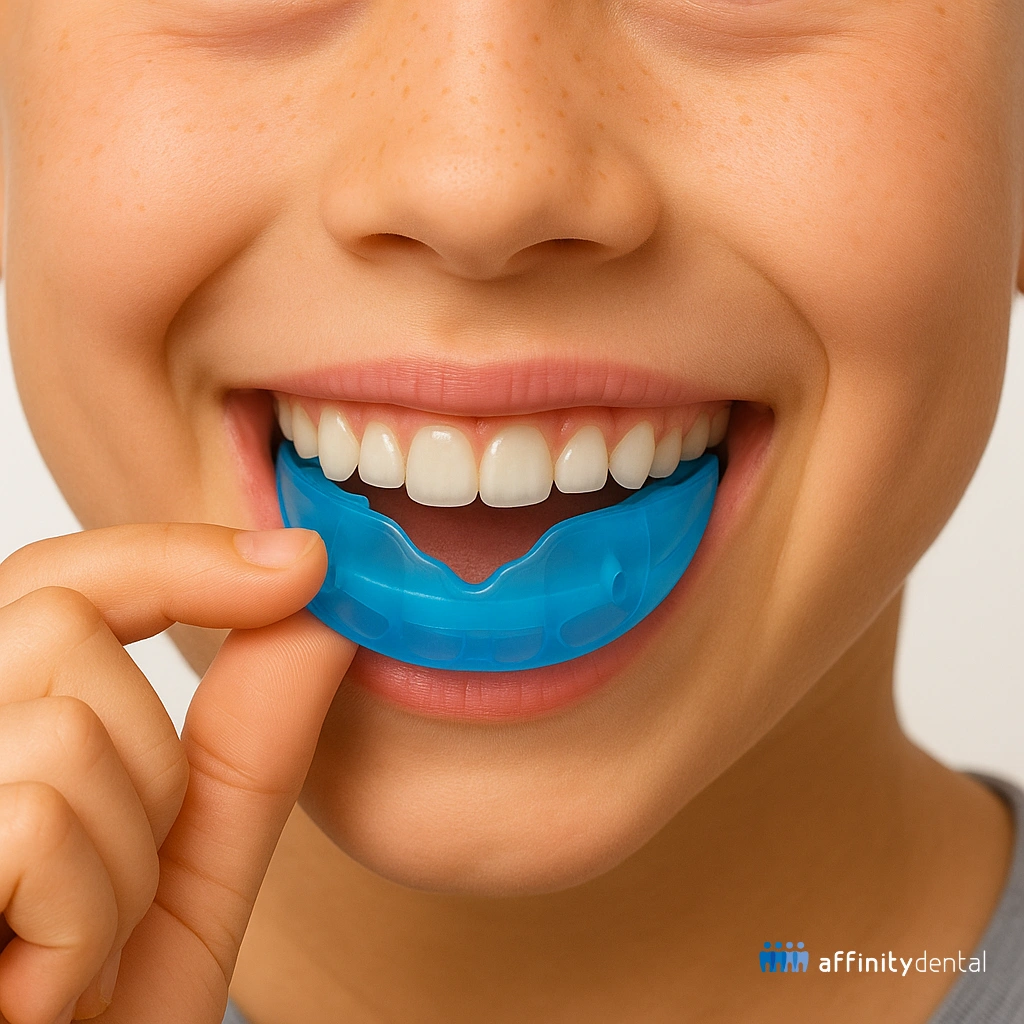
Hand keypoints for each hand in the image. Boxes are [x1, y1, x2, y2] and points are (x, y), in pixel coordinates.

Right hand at [0, 525, 355, 1023]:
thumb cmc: (94, 1023)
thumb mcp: (185, 870)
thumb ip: (246, 738)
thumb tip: (316, 599)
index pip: (60, 579)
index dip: (182, 554)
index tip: (305, 564)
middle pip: (62, 624)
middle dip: (148, 768)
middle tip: (115, 890)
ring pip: (64, 732)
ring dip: (116, 870)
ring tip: (70, 959)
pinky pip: (33, 820)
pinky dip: (76, 925)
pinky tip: (36, 995)